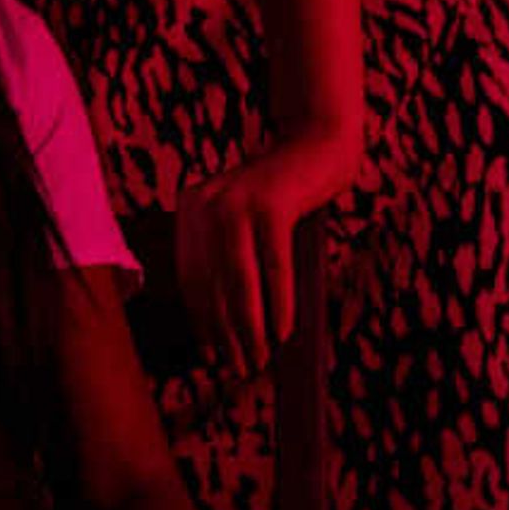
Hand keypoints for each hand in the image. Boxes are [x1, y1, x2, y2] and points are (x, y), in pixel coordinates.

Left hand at [169, 131, 359, 379]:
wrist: (318, 141)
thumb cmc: (285, 192)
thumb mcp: (245, 219)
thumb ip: (231, 258)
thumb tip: (228, 325)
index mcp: (190, 208)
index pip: (190, 276)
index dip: (202, 319)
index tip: (213, 354)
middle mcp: (204, 204)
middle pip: (212, 283)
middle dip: (225, 332)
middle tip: (241, 368)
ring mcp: (236, 203)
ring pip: (239, 281)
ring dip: (249, 328)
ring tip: (260, 359)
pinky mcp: (271, 206)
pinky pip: (273, 267)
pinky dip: (278, 304)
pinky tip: (283, 333)